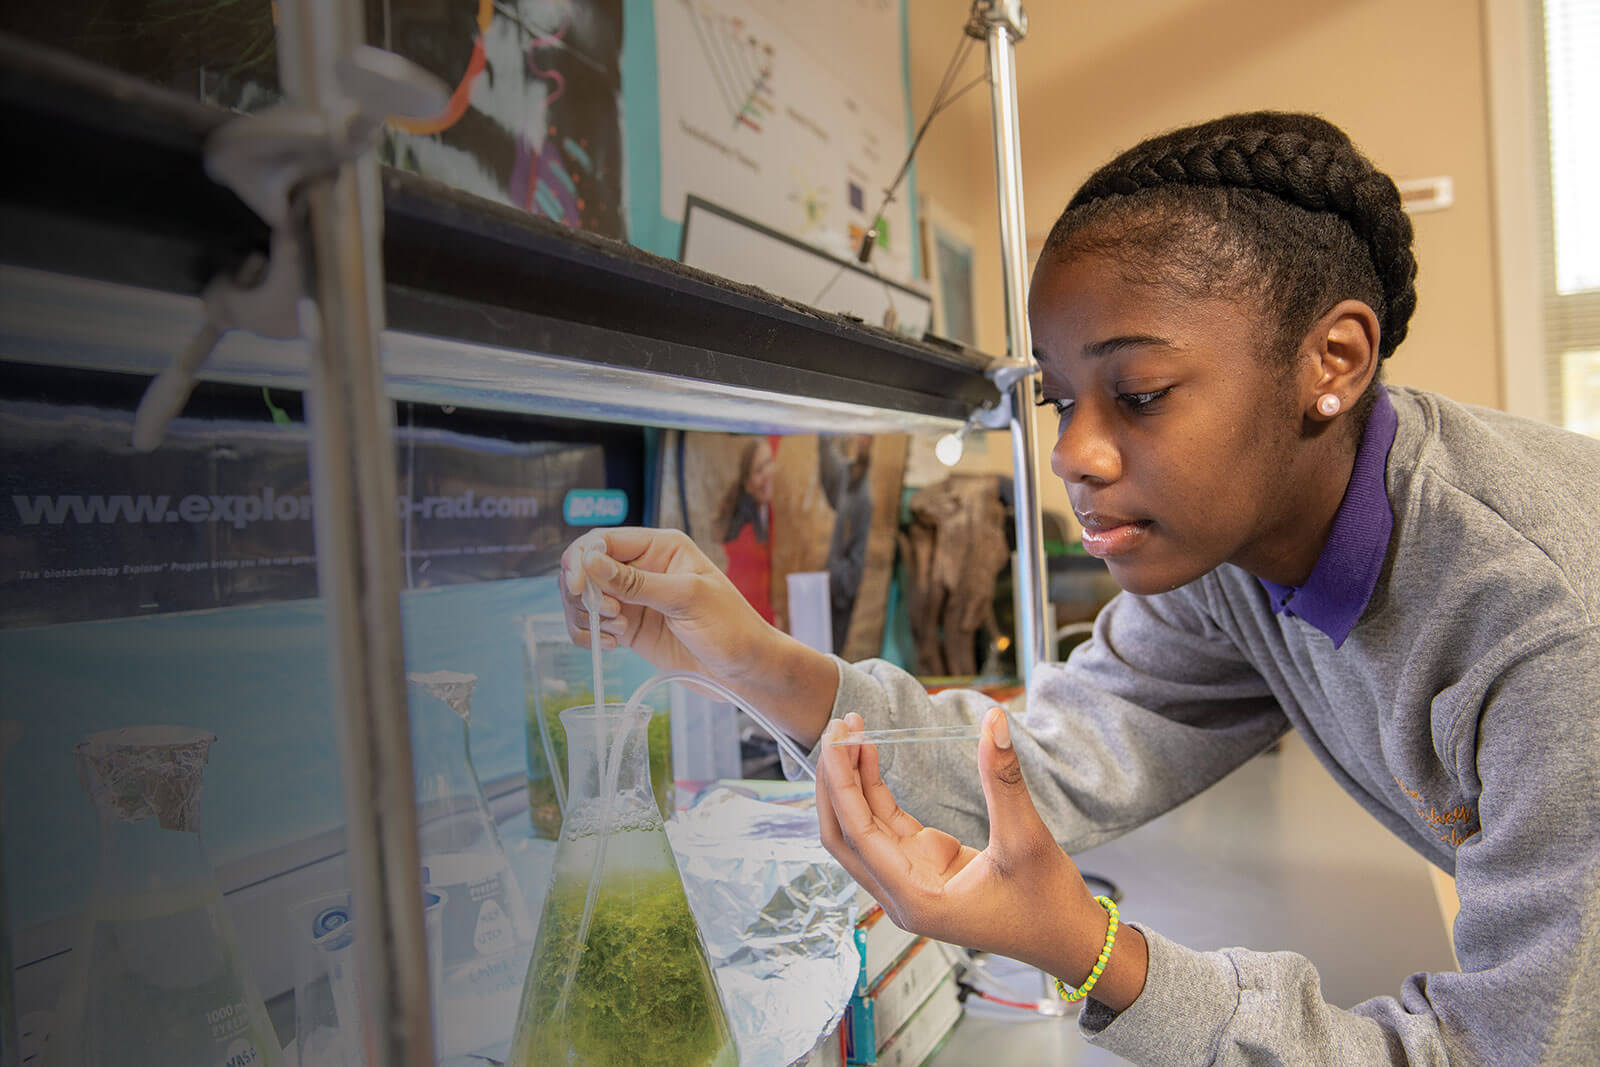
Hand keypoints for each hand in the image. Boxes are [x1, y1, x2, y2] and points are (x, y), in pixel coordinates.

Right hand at [560, 528, 836, 743]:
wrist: (746, 670)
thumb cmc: (731, 627)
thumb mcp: (686, 599)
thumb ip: (637, 582)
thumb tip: (590, 562)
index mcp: (661, 547)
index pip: (603, 540)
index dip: (582, 559)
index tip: (578, 588)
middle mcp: (643, 568)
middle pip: (585, 567)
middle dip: (582, 591)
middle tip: (606, 615)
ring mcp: (634, 599)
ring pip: (583, 597)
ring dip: (586, 615)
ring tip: (617, 632)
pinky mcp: (629, 628)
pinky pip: (592, 625)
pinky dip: (590, 635)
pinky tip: (614, 645)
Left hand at [816, 708, 1147, 1010]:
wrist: (1069, 940)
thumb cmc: (1049, 906)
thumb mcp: (1028, 839)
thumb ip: (1003, 781)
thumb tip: (994, 721)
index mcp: (917, 899)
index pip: (858, 834)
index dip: (842, 782)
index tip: (837, 737)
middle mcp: (903, 895)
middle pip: (844, 835)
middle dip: (834, 781)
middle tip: (837, 727)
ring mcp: (912, 880)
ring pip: (862, 829)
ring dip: (851, 783)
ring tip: (851, 732)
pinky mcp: (925, 867)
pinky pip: (887, 825)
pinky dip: (875, 791)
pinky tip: (871, 756)